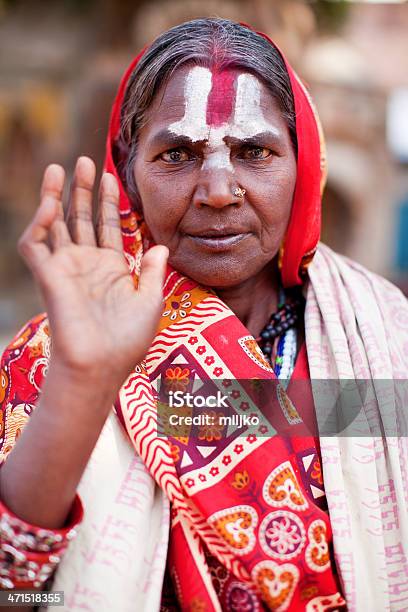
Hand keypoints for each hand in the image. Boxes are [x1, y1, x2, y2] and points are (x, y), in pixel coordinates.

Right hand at [18, 156, 167, 389]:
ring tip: (61, 167)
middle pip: (81, 219)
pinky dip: (40, 223)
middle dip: (82, 190)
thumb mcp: (150, 300)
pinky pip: (36, 244)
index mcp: (111, 269)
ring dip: (56, 196)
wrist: (102, 366)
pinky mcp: (48, 276)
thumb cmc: (127, 340)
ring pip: (56, 224)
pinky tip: (52, 204)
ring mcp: (66, 269)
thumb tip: (160, 247)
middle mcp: (87, 265)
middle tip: (85, 161)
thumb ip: (152, 271)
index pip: (108, 227)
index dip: (108, 203)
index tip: (111, 177)